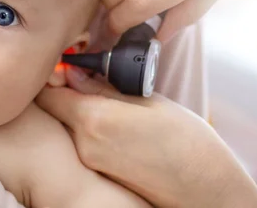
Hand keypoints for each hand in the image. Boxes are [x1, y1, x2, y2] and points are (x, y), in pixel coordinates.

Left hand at [36, 68, 256, 207]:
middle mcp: (84, 145)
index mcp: (94, 120)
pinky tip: (118, 125)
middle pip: (57, 111)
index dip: (53, 76)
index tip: (69, 66)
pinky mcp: (100, 173)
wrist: (208, 190)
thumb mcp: (149, 101)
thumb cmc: (187, 142)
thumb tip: (73, 72)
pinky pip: (84, 142)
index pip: (48, 94)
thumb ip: (103, 87)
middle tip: (92, 79)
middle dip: (68, 92)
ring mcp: (90, 163)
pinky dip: (92, 128)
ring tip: (113, 103)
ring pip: (70, 126)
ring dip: (82, 111)